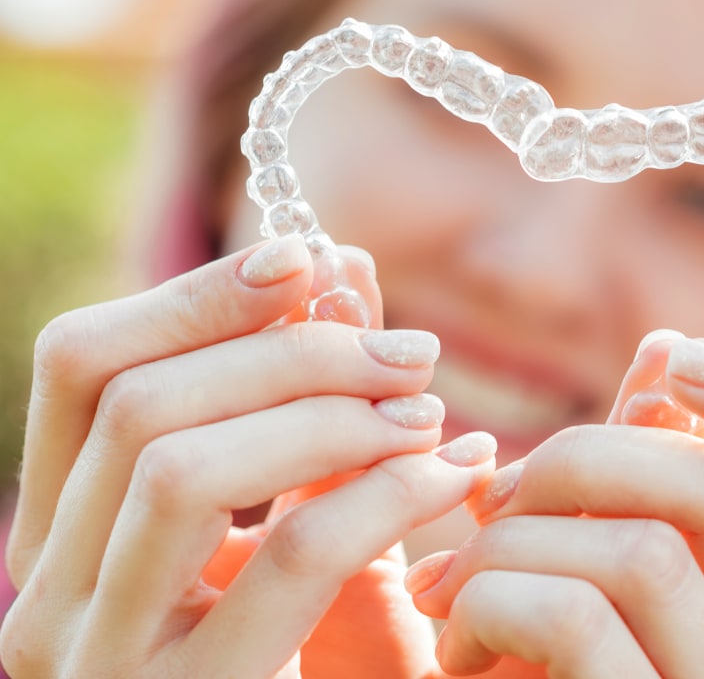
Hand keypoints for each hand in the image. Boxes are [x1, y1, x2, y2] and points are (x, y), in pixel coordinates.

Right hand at [1, 234, 494, 677]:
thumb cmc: (313, 640)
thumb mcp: (298, 502)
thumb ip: (307, 390)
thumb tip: (342, 266)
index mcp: (65, 531)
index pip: (80, 365)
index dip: (195, 294)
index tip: (308, 259)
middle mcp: (51, 598)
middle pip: (141, 405)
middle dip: (292, 351)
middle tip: (410, 349)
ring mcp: (105, 666)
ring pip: (184, 469)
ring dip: (330, 412)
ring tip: (429, 408)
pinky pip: (291, 557)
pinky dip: (387, 490)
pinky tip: (456, 472)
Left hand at [405, 335, 703, 676]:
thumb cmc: (555, 674)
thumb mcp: (613, 576)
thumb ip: (644, 473)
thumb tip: (667, 347)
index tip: (681, 358)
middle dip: (588, 451)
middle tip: (497, 487)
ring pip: (644, 552)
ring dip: (514, 538)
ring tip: (450, 580)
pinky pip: (575, 621)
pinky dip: (489, 600)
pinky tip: (453, 642)